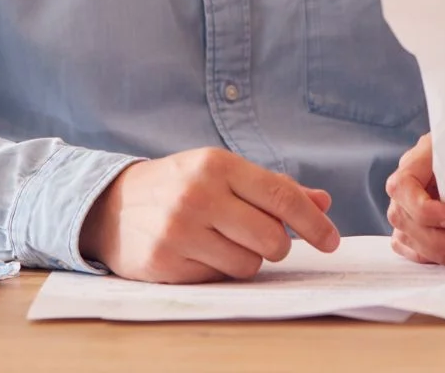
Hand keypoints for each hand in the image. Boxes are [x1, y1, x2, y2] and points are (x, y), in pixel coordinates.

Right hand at [79, 147, 339, 281]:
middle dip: (278, 245)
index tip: (332, 240)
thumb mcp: (224, 173)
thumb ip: (274, 188)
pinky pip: (218, 279)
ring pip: (248, 263)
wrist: (112, 205)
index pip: (281, 196)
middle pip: (271, 238)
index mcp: (219, 165)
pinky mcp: (164, 262)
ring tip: (226, 242)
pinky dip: (220, 270)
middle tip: (269, 241)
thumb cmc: (182, 184)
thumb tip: (323, 203)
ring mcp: (180, 230)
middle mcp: (200, 195)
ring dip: (248, 259)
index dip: (313, 222)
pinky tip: (201, 253)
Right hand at [384, 133, 444, 268]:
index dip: (425, 210)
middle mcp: (403, 186)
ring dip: (440, 255)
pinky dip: (432, 259)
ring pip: (406, 238)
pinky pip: (409, 248)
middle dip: (439, 240)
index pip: (402, 187)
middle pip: (403, 219)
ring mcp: (403, 207)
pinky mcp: (409, 226)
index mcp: (414, 161)